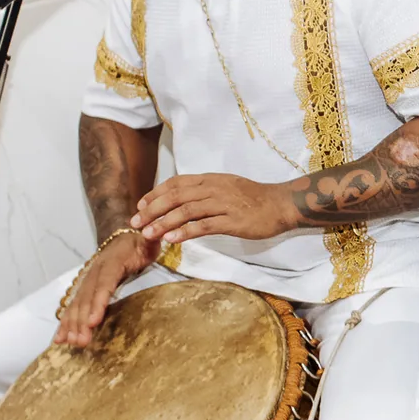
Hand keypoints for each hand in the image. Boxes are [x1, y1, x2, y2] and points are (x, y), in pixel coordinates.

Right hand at [53, 230, 159, 347]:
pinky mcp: (86, 288)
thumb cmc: (140, 243)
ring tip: (71, 342)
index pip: (104, 284)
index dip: (98, 302)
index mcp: (111, 263)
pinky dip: (66, 322)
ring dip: (72, 323)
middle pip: (87, 298)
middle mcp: (95, 272)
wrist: (124, 237)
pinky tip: (60, 338)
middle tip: (81, 340)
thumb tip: (152, 234)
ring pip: (77, 304)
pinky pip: (73, 306)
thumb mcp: (149, 240)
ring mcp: (88, 280)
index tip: (93, 320)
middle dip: (82, 320)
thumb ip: (151, 239)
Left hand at [132, 174, 293, 243]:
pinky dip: (185, 231)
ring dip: (164, 221)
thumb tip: (184, 200)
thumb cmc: (256, 199)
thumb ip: (206, 192)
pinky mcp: (233, 220)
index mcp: (211, 180)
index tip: (141, 205)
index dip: (156, 193)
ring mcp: (224, 204)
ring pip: (186, 210)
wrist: (282, 204)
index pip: (177, 182)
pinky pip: (204, 225)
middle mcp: (214, 189)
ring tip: (148, 233)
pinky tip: (172, 239)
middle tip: (136, 221)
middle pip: (176, 196)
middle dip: (153, 209)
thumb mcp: (228, 188)